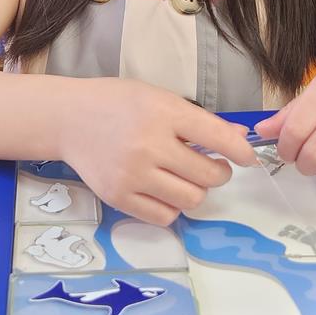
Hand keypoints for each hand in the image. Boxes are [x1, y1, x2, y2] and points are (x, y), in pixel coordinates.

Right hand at [59, 78, 257, 225]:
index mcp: (162, 113)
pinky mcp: (118, 198)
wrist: (69, 118)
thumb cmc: (117, 103)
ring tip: (186, 177)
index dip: (241, 152)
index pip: (217, 138)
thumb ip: (197, 120)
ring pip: (191, 200)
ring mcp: (132, 175)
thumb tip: (238, 139)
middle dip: (219, 172)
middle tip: (211, 166)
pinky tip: (165, 190)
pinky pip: (165, 216)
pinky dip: (172, 207)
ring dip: (197, 190)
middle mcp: (148, 145)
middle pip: (208, 175)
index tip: (247, 157)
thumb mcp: (159, 98)